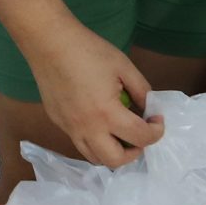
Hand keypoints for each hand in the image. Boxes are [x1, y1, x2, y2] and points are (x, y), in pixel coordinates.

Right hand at [27, 25, 161, 166]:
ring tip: (119, 133)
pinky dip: (95, 140)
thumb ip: (142, 90)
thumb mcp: (124, 66)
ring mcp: (69, 128)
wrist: (49, 43)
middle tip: (139, 133)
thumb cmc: (88, 51)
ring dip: (112, 151)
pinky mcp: (58, 123)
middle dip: (135, 152)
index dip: (156, 131)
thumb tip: (150, 109)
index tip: (157, 118)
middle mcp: (87, 128)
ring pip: (94, 158)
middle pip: (115, 161)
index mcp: (107, 113)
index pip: (141, 137)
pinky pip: (80, 142)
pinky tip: (98, 120)